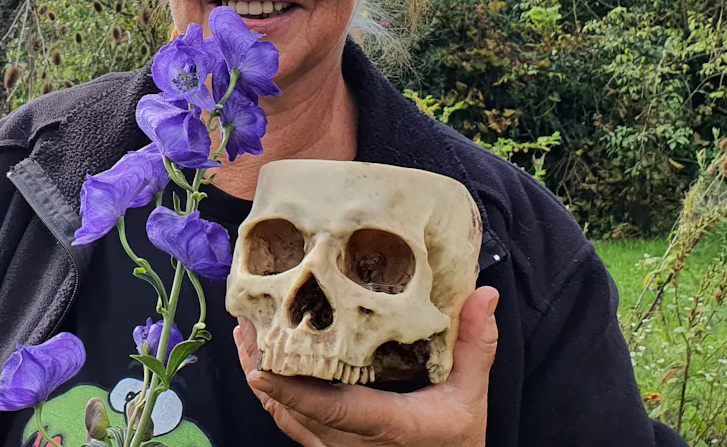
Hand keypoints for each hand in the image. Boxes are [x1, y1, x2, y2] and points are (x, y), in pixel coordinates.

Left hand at [233, 286, 499, 446]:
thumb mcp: (471, 396)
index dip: (290, 390)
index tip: (259, 367)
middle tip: (243, 323)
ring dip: (260, 380)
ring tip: (242, 337)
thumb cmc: (456, 440)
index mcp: (386, 425)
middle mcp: (352, 443)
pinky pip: (291, 425)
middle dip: (261, 368)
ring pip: (285, 418)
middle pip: (293, 410)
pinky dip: (272, 396)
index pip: (329, 410)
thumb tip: (484, 295)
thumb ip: (474, 346)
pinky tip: (259, 369)